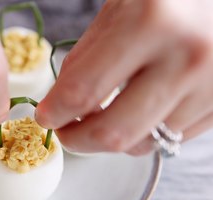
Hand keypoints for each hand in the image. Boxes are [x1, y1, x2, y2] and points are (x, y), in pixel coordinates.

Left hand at [36, 0, 212, 154]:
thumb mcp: (118, 8)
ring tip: (104, 115)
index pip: (83, 90)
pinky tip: (138, 109)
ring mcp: (211, 87)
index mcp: (150, 23)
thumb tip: (60, 103)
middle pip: (113, 133)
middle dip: (77, 140)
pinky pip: (169, 140)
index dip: (55, 112)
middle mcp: (185, 59)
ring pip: (141, 144)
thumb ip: (86, 57)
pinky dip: (144, 132)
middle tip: (66, 132)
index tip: (46, 117)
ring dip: (112, 136)